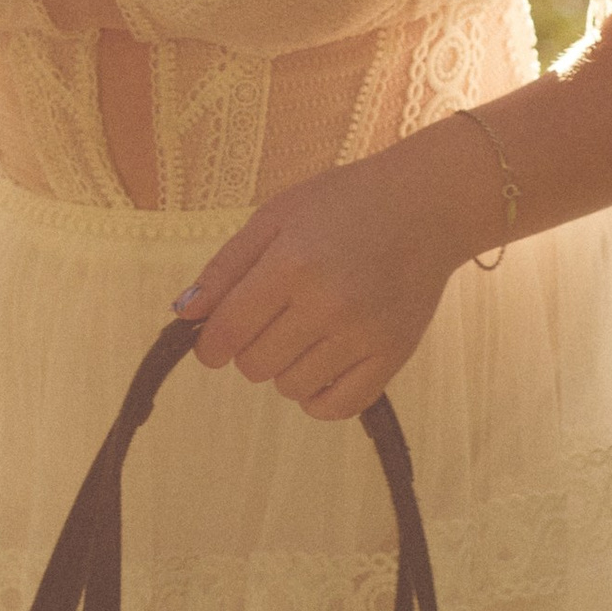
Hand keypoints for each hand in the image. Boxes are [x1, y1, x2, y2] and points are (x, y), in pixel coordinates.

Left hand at [172, 131, 483, 420]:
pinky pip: (336, 407)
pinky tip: (321, 364)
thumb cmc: (344, 203)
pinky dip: (317, 396)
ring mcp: (365, 334)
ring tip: (304, 332)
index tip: (214, 343)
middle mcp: (329, 304)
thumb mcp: (276, 216)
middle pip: (255, 365)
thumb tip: (184, 314)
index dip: (209, 345)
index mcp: (292, 264)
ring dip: (285, 368)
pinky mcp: (393, 356)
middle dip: (249, 349)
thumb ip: (226, 266)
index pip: (227, 332)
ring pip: (291, 388)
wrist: (427, 207)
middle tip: (272, 320)